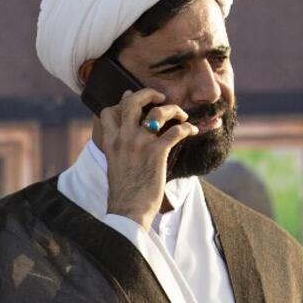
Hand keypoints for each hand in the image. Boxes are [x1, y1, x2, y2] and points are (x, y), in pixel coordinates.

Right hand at [99, 88, 197, 230]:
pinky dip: (187, 127)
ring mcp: (140, 143)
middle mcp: (123, 138)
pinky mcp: (157, 152)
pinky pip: (175, 131)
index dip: (122, 102)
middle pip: (133, 102)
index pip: (110, 111)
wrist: (128, 210)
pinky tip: (192, 130)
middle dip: (148, 93)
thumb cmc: (124, 192)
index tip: (132, 100)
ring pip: (158, 112)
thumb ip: (119, 147)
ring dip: (173, 109)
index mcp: (110, 141)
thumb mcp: (114, 164)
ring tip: (182, 114)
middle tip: (160, 96)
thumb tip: (125, 136)